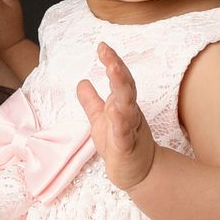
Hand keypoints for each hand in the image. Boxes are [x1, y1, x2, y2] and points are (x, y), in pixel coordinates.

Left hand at [78, 44, 155, 190]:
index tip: (102, 46)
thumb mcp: (100, 120)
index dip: (112, 62)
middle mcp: (129, 112)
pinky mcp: (126, 146)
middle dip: (117, 68)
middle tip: (107, 52)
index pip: (118, 79)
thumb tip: (82, 81)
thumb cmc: (119, 145)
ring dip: (120, 87)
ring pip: (127, 105)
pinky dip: (119, 120)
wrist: (137, 173)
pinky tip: (114, 108)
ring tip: (112, 70)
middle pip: (125, 86)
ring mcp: (130, 128)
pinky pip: (123, 131)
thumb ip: (91, 101)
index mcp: (122, 104)